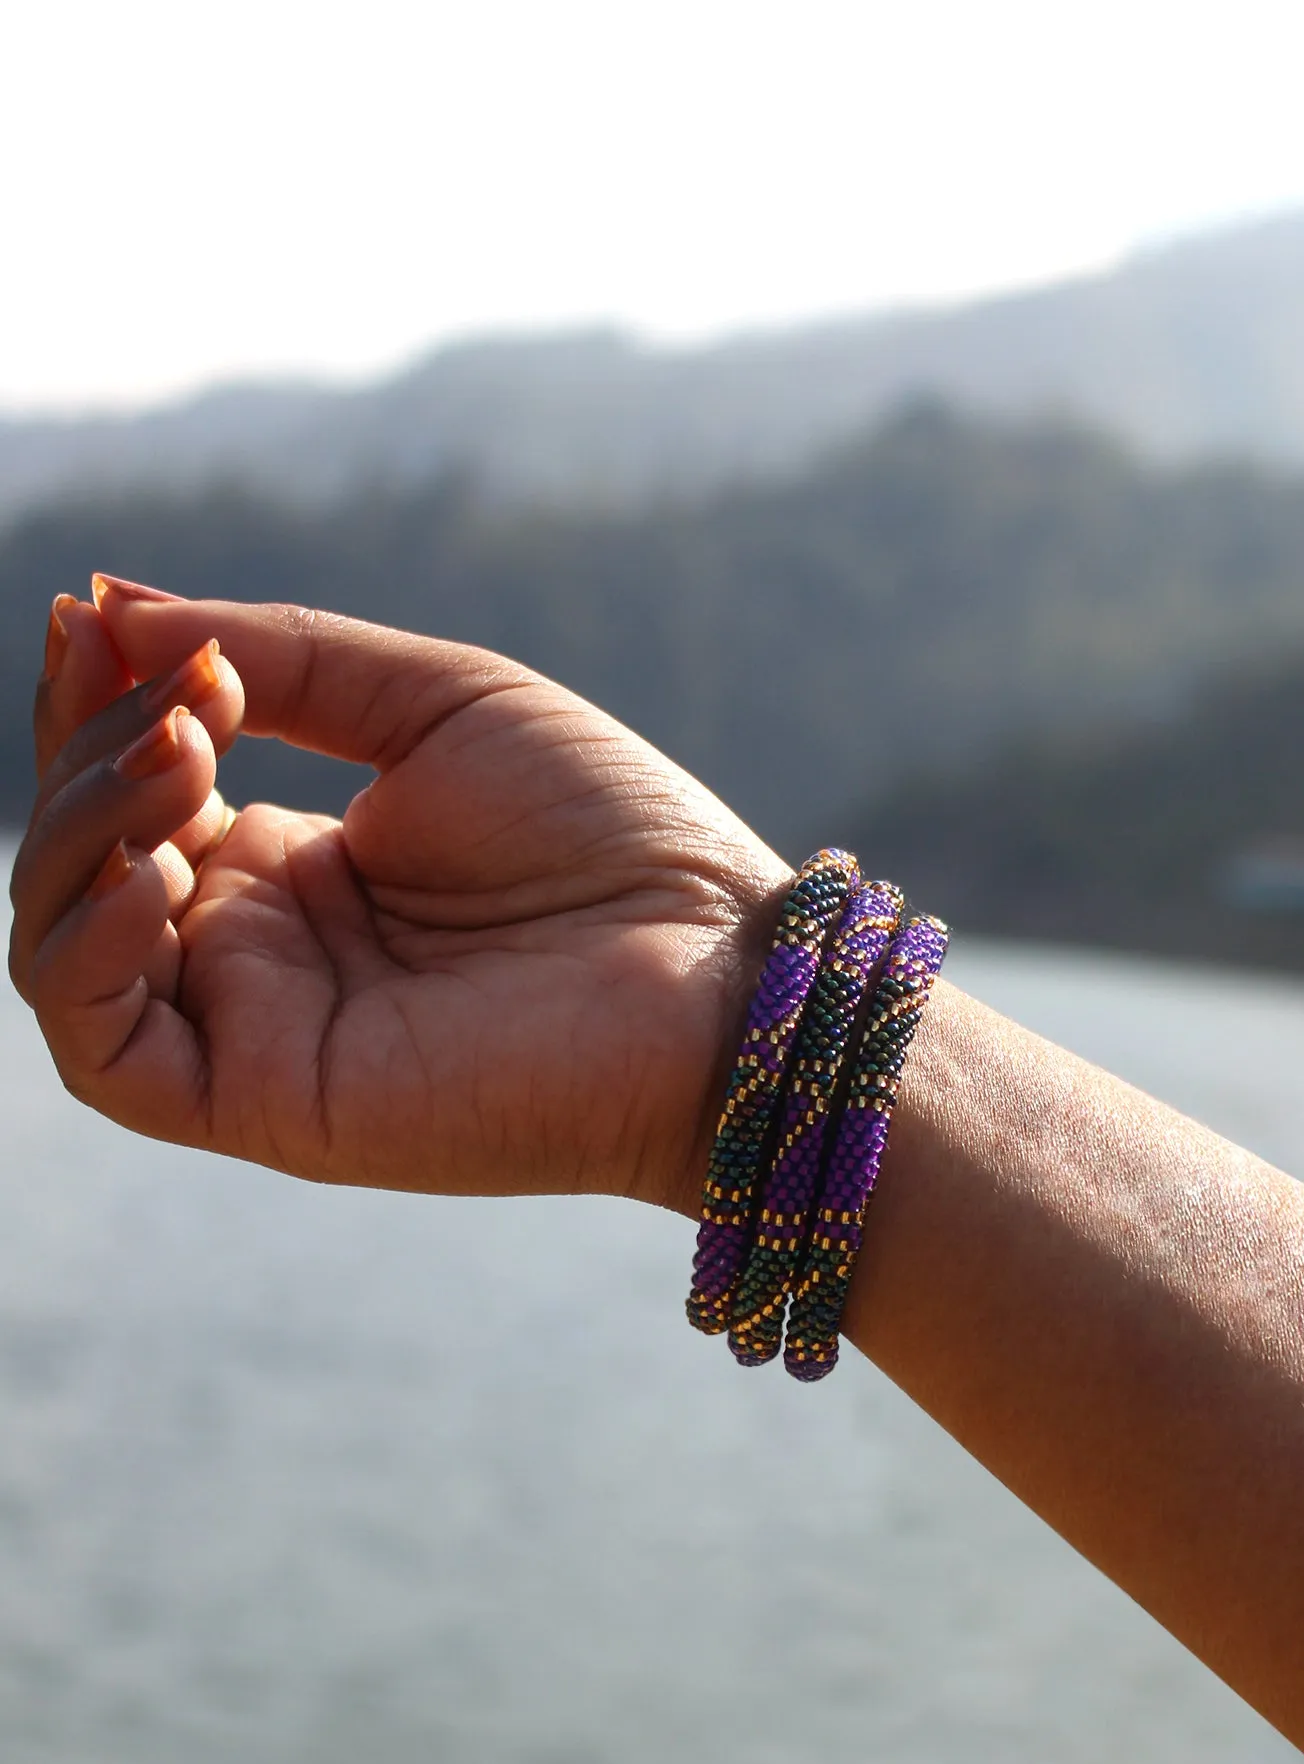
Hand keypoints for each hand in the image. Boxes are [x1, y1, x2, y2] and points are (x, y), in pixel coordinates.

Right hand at [9, 587, 787, 1208]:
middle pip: (84, 863)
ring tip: (178, 752)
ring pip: (70, 952)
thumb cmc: (614, 838)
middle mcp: (260, 956)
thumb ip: (280, 658)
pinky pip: (112, 1057)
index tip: (94, 613)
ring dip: (82, 837)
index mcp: (295, 870)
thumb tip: (107, 601)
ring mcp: (258, 1034)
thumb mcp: (437, 706)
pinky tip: (154, 871)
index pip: (128, 794)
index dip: (94, 705)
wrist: (719, 971)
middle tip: (178, 691)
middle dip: (92, 755)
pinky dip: (90, 956)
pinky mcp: (271, 1108)